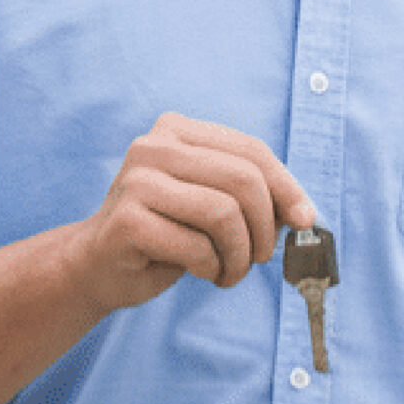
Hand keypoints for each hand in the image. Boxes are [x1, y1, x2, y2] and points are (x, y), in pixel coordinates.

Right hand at [66, 114, 316, 310]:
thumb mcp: (214, 205)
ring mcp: (136, 180)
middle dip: (264, 227)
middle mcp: (154, 146)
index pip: (251, 150)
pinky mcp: (127, 219)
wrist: (98, 267)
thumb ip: (254, 198)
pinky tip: (200, 272)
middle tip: (260, 258)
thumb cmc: (166, 235)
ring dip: (239, 255)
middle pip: (243, 180)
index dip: (286, 186)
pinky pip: (196, 246)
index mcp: (179, 130)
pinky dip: (211, 267)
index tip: (304, 219)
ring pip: (223, 213)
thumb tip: (305, 213)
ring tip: (229, 271)